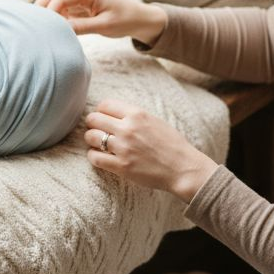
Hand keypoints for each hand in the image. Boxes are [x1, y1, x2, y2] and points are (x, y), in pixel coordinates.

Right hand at [35, 0, 167, 43]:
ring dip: (47, 11)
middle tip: (32, 24)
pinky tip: (51, 28)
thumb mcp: (104, 26)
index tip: (43, 27)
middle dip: (41, 7)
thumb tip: (61, 29)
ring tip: (39, 27)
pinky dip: (55, 16)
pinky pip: (63, 7)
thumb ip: (81, 27)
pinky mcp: (81, 4)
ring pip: (56, 0)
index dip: (48, 11)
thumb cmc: (125, 20)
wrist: (139, 18)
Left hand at [83, 99, 217, 201]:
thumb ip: (134, 116)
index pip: (105, 105)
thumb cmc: (172, 145)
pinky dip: (93, 156)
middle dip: (93, 124)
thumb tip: (113, 113)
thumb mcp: (155, 120)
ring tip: (99, 144)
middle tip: (97, 130)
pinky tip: (100, 157)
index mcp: (137, 114)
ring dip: (91, 140)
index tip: (103, 118)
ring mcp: (124, 148)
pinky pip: (95, 157)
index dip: (101, 111)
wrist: (183, 168)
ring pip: (91, 137)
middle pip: (93, 119)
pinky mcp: (121, 166)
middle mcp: (128, 128)